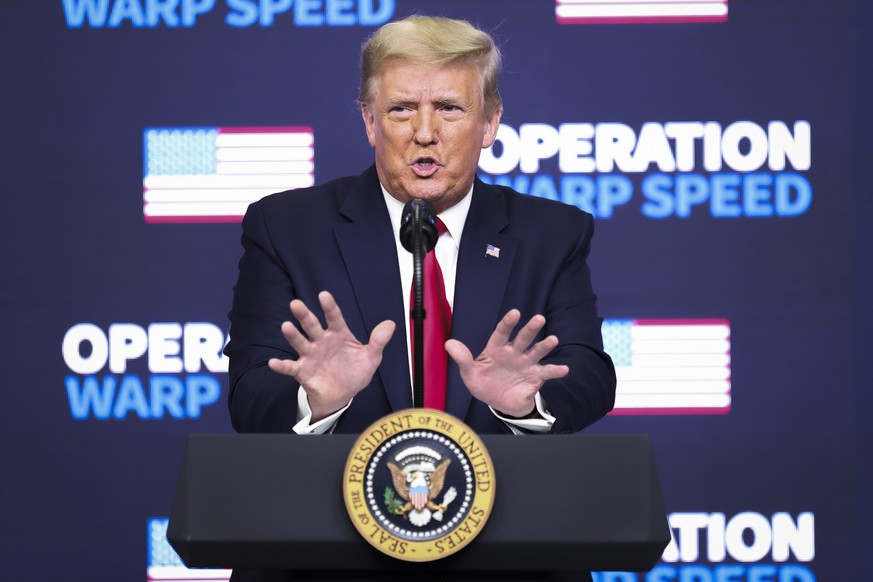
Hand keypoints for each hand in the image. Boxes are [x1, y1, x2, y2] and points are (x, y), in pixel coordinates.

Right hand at [268, 291, 395, 421]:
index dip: (330, 307)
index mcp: (338, 335)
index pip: (334, 318)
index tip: (324, 295)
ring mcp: (311, 356)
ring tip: (286, 326)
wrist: (343, 394)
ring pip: (300, 343)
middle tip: (296, 304)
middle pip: (312, 326)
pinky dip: (282, 366)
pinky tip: (273, 363)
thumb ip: (378, 341)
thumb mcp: (371, 358)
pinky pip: (291, 368)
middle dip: (304, 315)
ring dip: (293, 335)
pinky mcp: (303, 372)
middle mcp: (322, 342)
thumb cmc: (355, 372)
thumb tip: (390, 324)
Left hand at [445, 310, 568, 417]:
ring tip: (553, 339)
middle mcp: (514, 353)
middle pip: (523, 338)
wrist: (499, 403)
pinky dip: (556, 371)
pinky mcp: (535, 377)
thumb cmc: (483, 384)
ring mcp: (526, 364)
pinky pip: (547, 372)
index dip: (508, 323)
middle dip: (530, 329)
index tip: (515, 313)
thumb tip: (449, 343)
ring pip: (537, 352)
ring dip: (545, 346)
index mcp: (497, 349)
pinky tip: (564, 369)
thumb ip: (462, 359)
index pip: (502, 333)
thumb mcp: (470, 374)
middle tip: (539, 319)